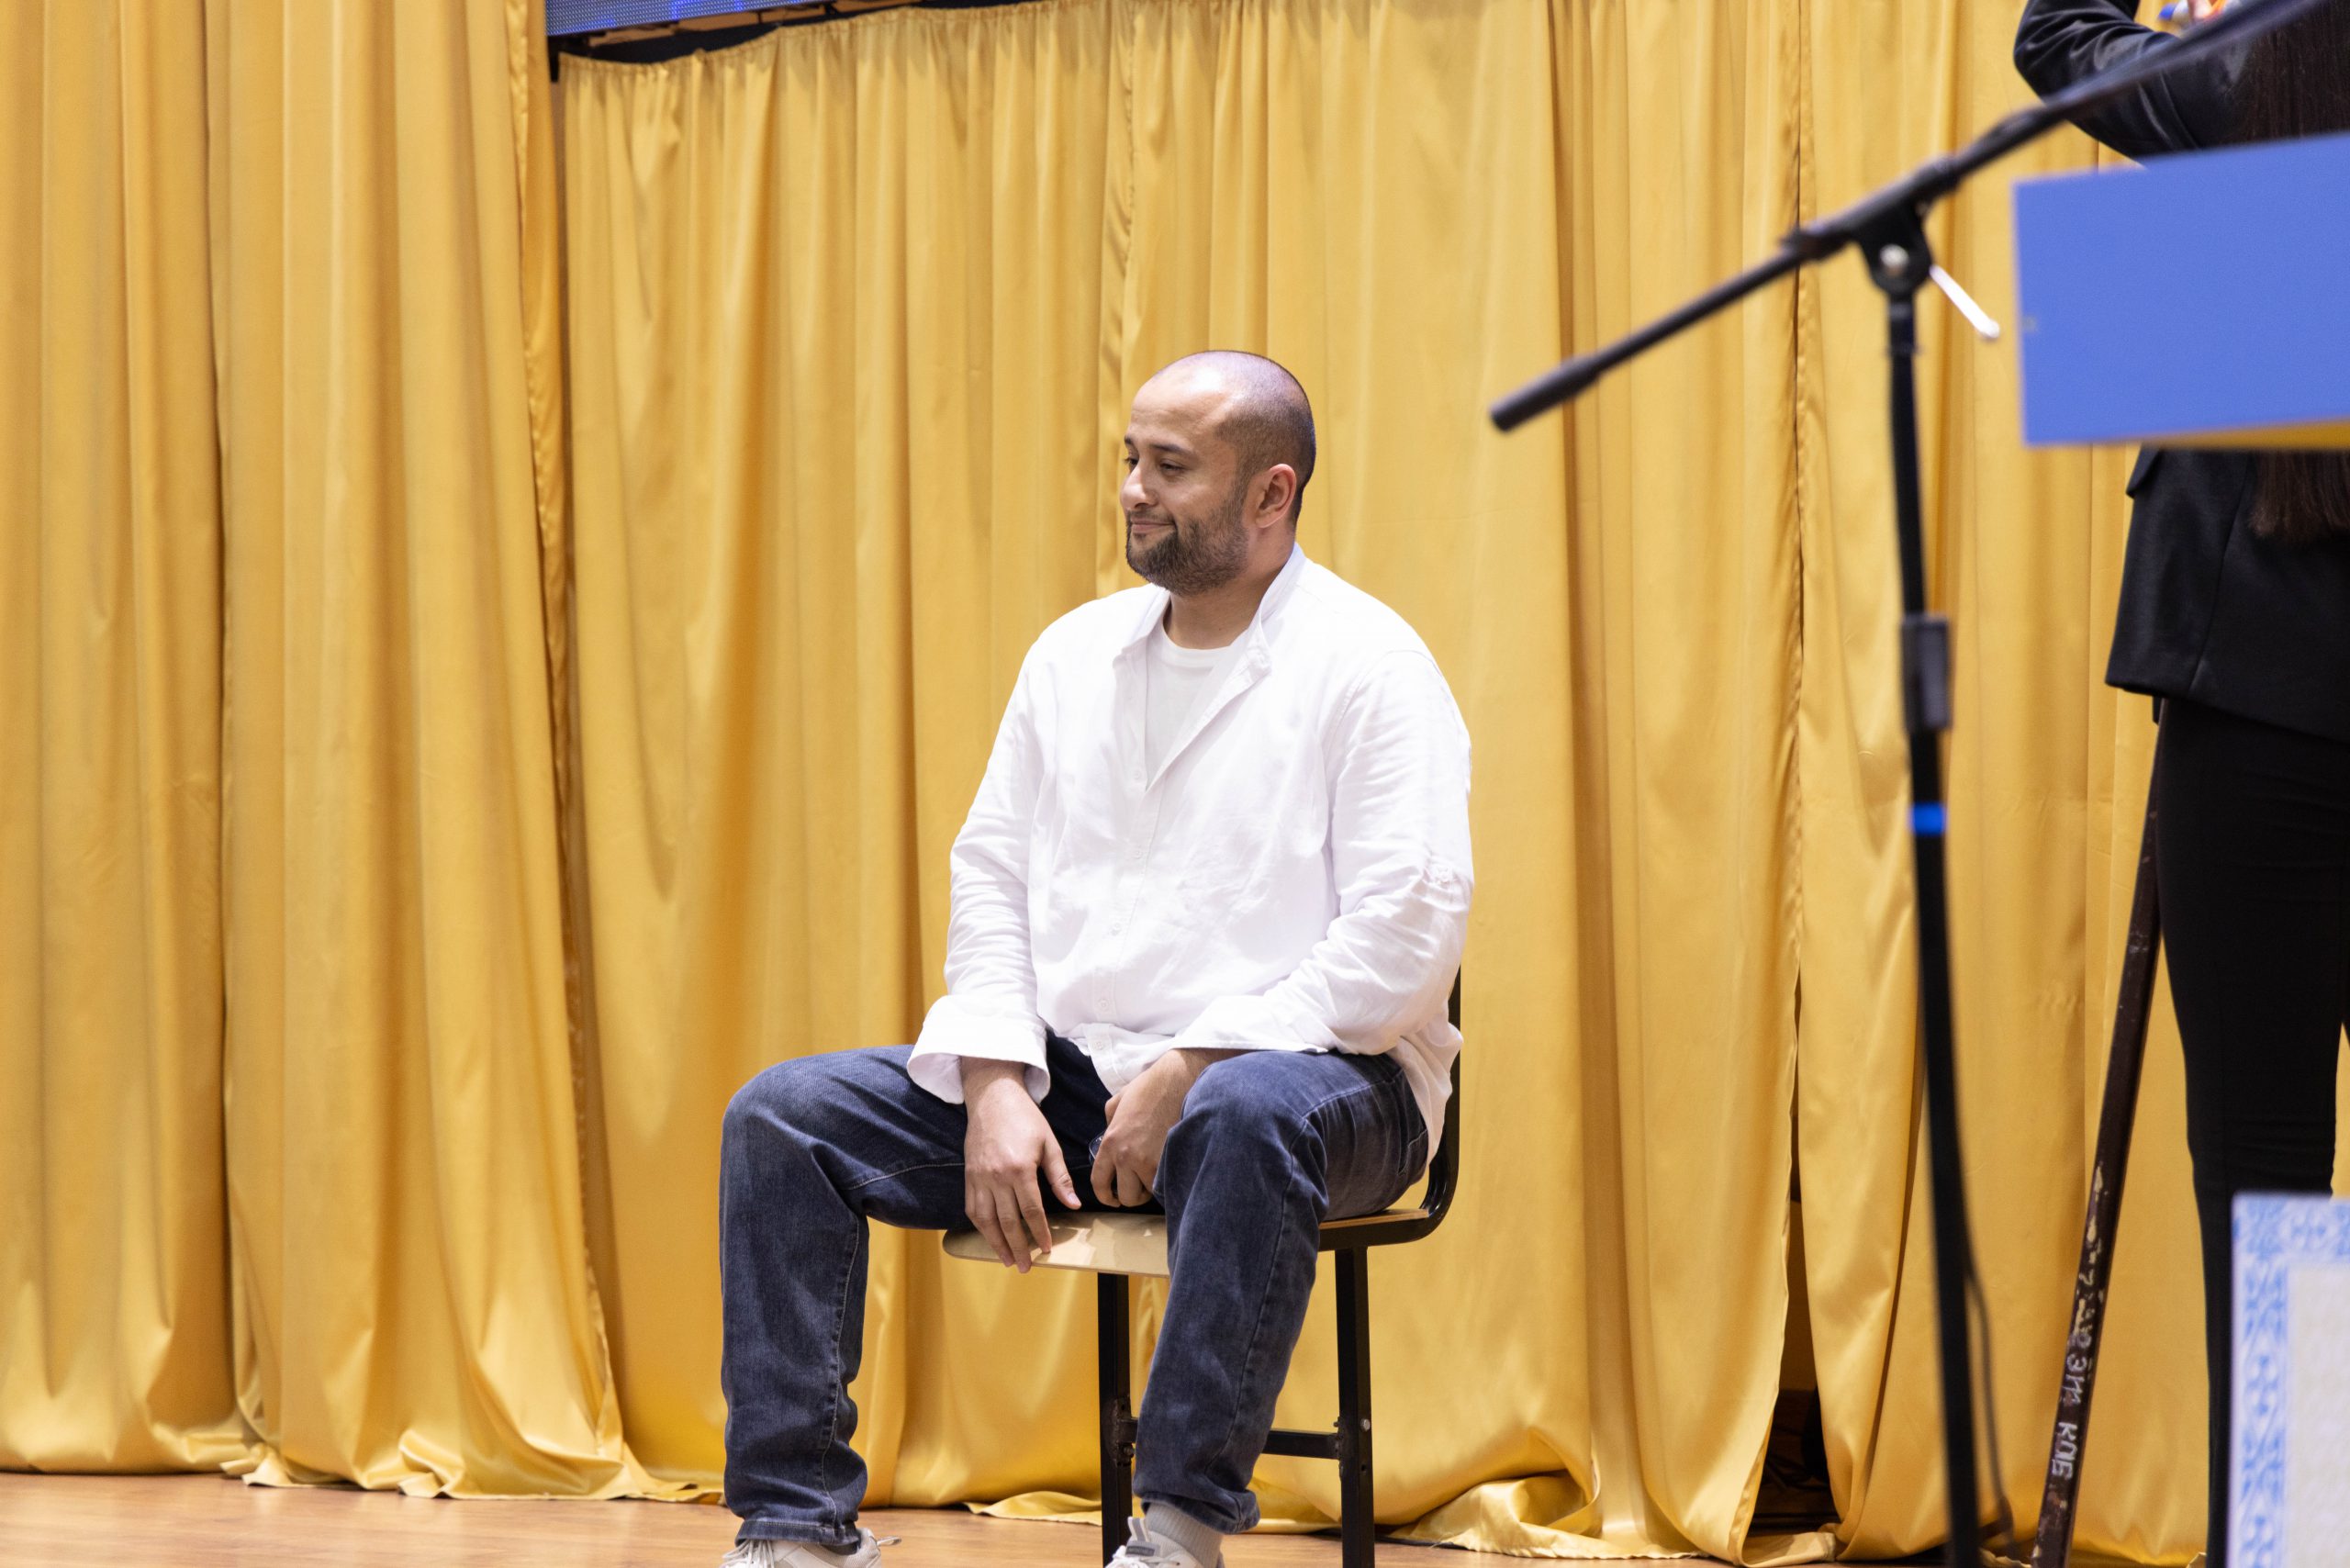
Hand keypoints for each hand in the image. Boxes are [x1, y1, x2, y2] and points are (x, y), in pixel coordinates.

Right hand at [961, 1059, 1080, 1271]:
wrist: (992, 1096)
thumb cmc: (1025, 1117)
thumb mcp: (1049, 1144)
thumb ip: (1059, 1177)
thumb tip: (1074, 1205)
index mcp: (1019, 1169)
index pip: (1031, 1211)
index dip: (1040, 1233)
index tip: (1046, 1249)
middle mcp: (996, 1177)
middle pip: (1007, 1221)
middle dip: (1018, 1247)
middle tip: (1026, 1267)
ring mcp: (979, 1177)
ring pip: (985, 1220)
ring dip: (996, 1243)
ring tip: (1007, 1260)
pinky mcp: (969, 1175)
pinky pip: (972, 1208)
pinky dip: (980, 1226)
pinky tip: (989, 1237)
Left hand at [1092, 1050, 1236, 1206]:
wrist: (1178, 1080)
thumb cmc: (1149, 1088)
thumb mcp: (1117, 1103)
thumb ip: (1109, 1125)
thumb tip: (1111, 1137)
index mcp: (1111, 1142)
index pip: (1099, 1183)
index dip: (1104, 1196)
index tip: (1112, 1199)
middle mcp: (1126, 1156)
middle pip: (1125, 1197)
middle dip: (1131, 1195)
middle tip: (1139, 1184)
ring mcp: (1149, 1161)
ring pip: (1147, 1195)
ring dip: (1150, 1190)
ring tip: (1156, 1175)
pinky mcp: (1169, 1162)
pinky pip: (1164, 1186)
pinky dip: (1166, 1183)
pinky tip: (1169, 1170)